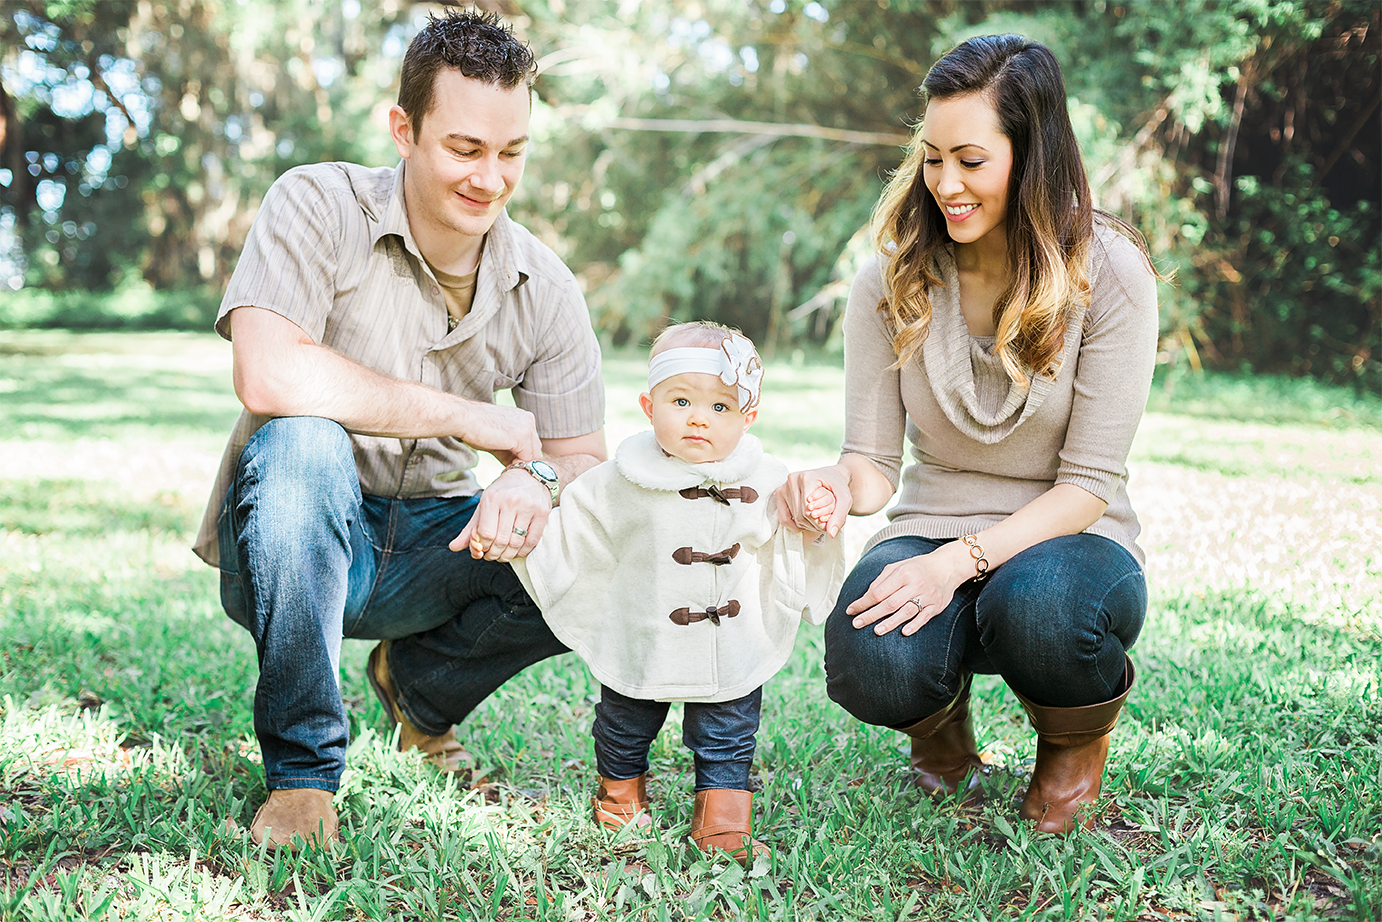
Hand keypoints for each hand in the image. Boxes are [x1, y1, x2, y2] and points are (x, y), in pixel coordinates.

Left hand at [449, 467, 550, 561]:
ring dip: (508, 556)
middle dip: (494, 554)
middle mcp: (510, 501)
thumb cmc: (503, 493)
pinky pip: (532, 541)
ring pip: (516, 543)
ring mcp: (528, 507)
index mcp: (492, 498)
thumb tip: (453, 547)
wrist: (530, 476)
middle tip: (492, 556)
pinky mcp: (543, 513)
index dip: (482, 546)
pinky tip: (517, 551)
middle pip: (500, 541)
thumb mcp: (484, 506)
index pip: (485, 533)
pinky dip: (522, 552)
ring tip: (503, 555)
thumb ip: (470, 528)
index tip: (482, 549)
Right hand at [459, 403, 541, 462]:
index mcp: (525, 417)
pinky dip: (517, 465)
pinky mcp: (522, 438)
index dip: (523, 455)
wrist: (464, 418)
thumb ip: (509, 451)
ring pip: (533, 455)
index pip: (532, 442)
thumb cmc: (476, 427)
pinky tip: (506, 466)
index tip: (510, 462)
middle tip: (508, 466)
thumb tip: (514, 465)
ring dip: (521, 464)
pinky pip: (527, 459)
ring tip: (506, 466)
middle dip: (523, 460)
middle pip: (535, 449)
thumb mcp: (498, 439)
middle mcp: (529, 420)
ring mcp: (527, 428)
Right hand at [776, 464, 851, 536]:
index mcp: (807, 478)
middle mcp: (792, 479)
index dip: (819, 521)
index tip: (827, 521)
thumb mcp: (845, 499)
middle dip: (813, 524)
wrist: (831, 476)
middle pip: (800, 515)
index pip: (809, 511)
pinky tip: (805, 522)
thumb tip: (831, 533)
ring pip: (793, 518)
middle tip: (823, 525)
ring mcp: (784, 486)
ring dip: (806, 525)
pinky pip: (783, 518)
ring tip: (816, 521)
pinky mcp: (779, 493)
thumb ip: (840, 516)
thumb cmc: (838, 487)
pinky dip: (794, 525)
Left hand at [846, 548, 967, 636]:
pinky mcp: (936, 605)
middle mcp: (914, 584)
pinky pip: (924, 617)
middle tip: (856, 624)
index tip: (850, 610)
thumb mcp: (898, 566)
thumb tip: (866, 596)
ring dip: (891, 622)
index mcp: (902, 573)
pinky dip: (915, 625)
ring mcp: (927, 596)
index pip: (878, 591)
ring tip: (877, 631)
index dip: (863, 602)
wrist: (947, 566)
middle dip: (871, 615)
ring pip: (907, 611)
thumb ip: (881, 580)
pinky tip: (904, 632)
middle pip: (890, 603)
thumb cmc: (917, 567)